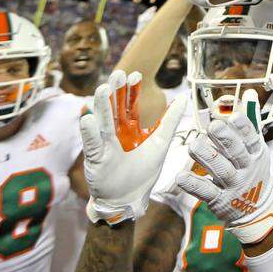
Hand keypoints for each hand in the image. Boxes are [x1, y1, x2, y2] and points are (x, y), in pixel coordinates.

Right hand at [80, 70, 186, 224]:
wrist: (129, 198)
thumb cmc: (142, 171)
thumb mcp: (160, 143)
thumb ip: (170, 120)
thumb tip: (184, 97)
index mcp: (129, 128)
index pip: (130, 104)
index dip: (132, 90)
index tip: (137, 75)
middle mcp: (115, 133)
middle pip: (115, 108)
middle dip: (116, 91)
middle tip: (118, 73)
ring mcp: (104, 144)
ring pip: (102, 121)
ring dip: (102, 105)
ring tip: (103, 89)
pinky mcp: (96, 159)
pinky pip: (92, 143)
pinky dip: (90, 132)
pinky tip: (88, 119)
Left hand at [175, 90, 272, 243]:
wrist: (256, 209)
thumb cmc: (253, 170)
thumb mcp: (257, 147)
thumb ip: (251, 120)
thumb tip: (248, 93)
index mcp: (256, 153)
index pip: (251, 138)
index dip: (243, 127)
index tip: (232, 115)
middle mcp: (247, 168)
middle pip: (237, 153)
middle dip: (225, 139)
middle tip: (212, 126)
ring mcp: (234, 185)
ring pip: (221, 170)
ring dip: (207, 157)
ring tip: (194, 145)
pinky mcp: (219, 200)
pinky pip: (206, 191)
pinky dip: (194, 184)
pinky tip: (181, 176)